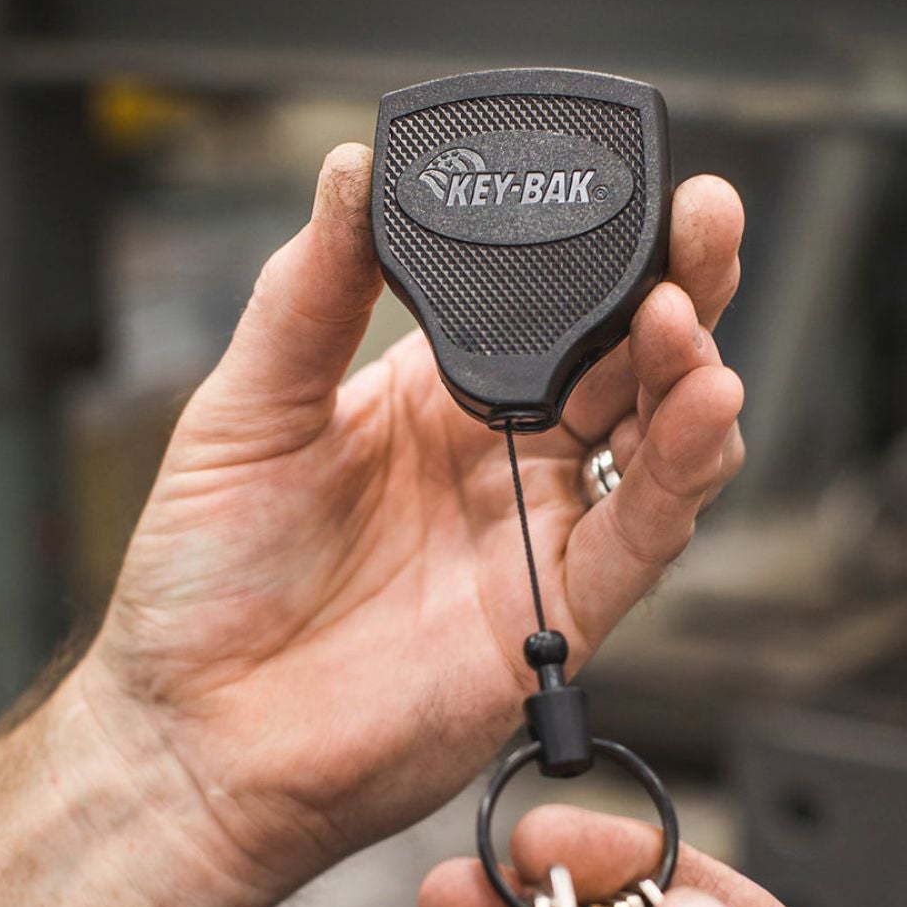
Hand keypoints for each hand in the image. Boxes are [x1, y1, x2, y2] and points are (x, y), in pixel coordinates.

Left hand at [80, 144, 745, 895]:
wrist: (201, 734)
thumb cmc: (208, 582)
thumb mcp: (247, 408)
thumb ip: (309, 294)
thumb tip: (351, 173)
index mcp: (439, 394)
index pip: (548, 303)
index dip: (595, 247)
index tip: (621, 184)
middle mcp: (505, 458)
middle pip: (626, 359)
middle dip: (678, 285)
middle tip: (704, 219)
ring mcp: (539, 534)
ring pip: (657, 439)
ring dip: (690, 371)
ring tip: (686, 313)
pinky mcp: (560, 613)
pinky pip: (645, 535)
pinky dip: (686, 474)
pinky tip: (704, 408)